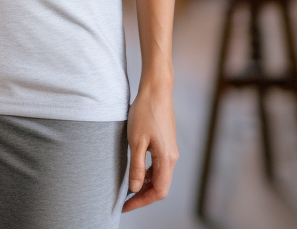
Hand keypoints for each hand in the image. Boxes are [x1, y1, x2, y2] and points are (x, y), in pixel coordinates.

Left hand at [122, 80, 177, 211]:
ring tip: (127, 188)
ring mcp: (170, 151)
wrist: (156, 90)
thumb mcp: (136, 140)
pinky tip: (136, 171)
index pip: (159, 192)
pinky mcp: (166, 144)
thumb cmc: (145, 112)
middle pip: (160, 187)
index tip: (125, 205)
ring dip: (145, 185)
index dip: (142, 201)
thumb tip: (134, 189)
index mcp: (167, 159)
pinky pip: (158, 166)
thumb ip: (136, 167)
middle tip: (124, 200)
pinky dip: (148, 173)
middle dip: (143, 196)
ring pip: (160, 177)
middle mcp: (172, 158)